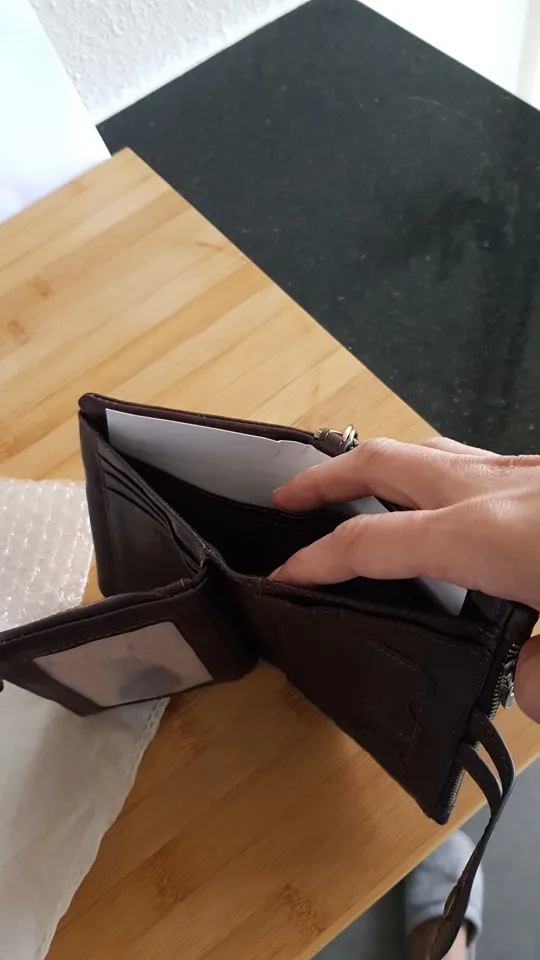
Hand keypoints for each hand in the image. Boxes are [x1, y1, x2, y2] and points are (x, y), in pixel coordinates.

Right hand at [271, 437, 539, 721]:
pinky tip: (444, 499)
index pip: (368, 543)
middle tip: (286, 499)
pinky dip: (431, 470)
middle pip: (381, 464)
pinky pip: (465, 457)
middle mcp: (486, 487)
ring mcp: (516, 467)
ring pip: (425, 451)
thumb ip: (536, 678)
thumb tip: (522, 683)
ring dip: (376, 467)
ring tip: (353, 489)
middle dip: (324, 479)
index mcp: (477, 533)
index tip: (283, 577)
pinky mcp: (539, 465)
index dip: (315, 561)